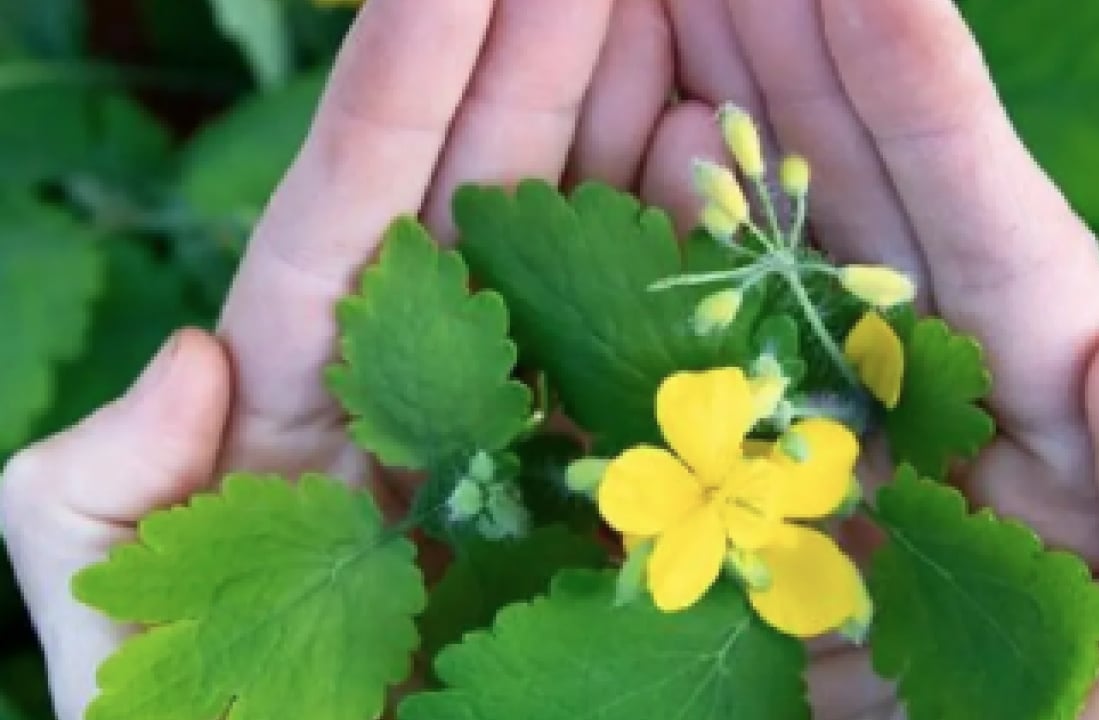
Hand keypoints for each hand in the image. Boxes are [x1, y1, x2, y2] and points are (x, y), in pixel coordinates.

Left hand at [0, 0, 689, 715]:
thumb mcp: (106, 614)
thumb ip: (98, 486)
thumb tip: (189, 354)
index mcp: (300, 380)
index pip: (358, 193)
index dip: (408, 74)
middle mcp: (423, 382)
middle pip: (487, 185)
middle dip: (542, 54)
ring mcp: (526, 428)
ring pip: (581, 250)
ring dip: (629, 127)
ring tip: (670, 15)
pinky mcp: (606, 495)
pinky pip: (659, 366)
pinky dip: (695, 274)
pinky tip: (728, 178)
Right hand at [659, 0, 1098, 716]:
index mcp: (1029, 401)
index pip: (976, 215)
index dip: (922, 93)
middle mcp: (912, 388)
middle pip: (849, 191)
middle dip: (791, 54)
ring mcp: (803, 421)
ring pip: (756, 243)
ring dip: (710, 113)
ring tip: (659, 0)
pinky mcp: (720, 481)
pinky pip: (671, 347)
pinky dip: (637, 247)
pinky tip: (602, 147)